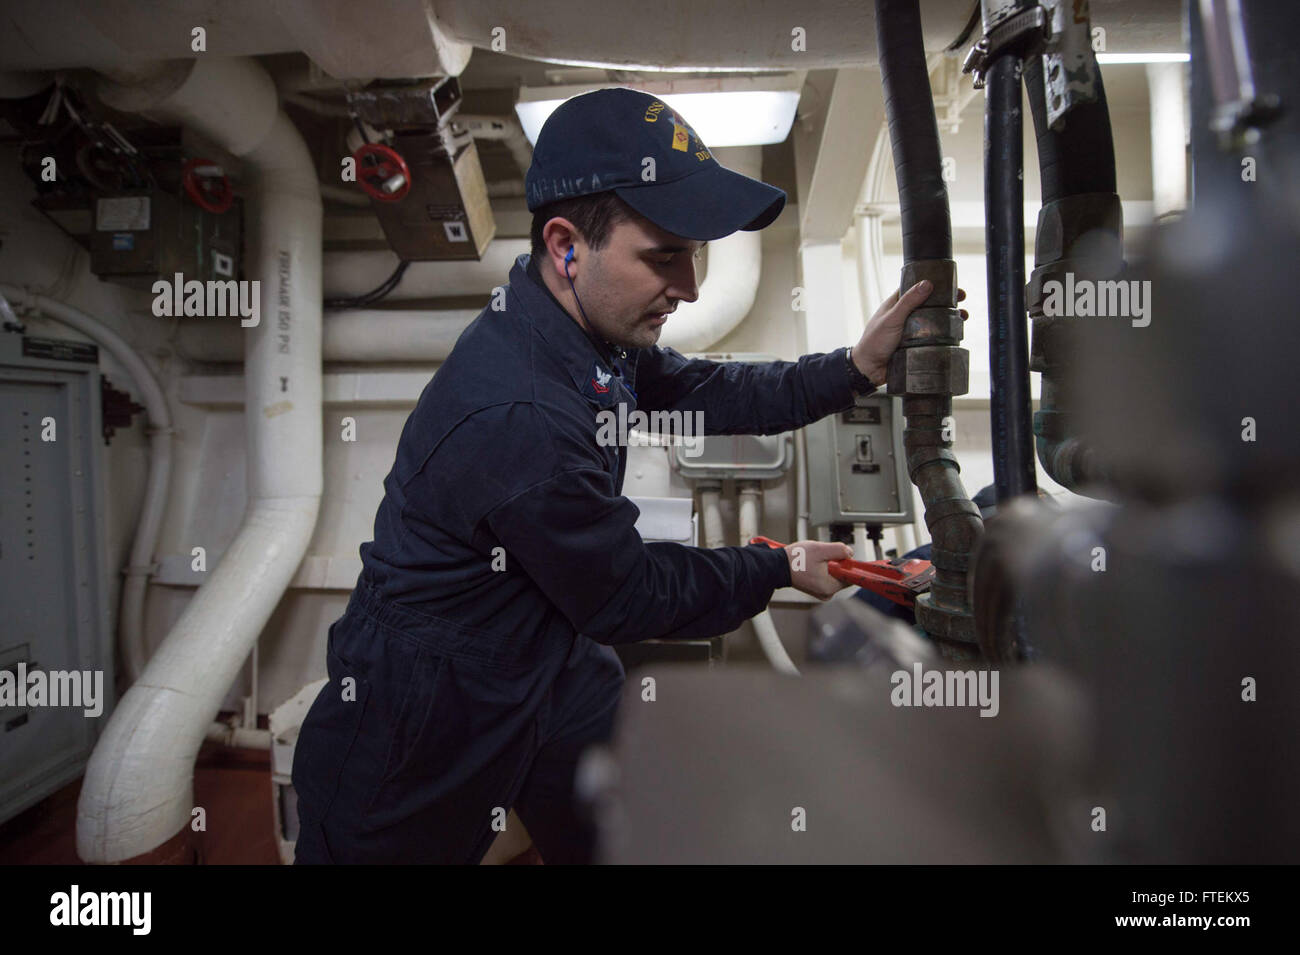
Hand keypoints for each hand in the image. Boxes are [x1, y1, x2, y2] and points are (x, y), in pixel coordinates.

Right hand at [785, 540, 854, 599]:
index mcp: (829, 587)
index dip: (848, 563)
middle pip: (842, 574)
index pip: (850, 576)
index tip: (842, 556)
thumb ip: (840, 550)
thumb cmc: (795, 560)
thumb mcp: (820, 549)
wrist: (777, 566)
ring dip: (828, 564)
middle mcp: (826, 593)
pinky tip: (812, 563)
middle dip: (836, 562)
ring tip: (814, 559)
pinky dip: (822, 568)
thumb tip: (850, 553)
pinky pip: (826, 576)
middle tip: (823, 555)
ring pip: (833, 574)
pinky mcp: (815, 588)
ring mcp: (820, 592)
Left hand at [851, 282, 968, 385]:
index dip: (935, 285)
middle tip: (962, 301)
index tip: (951, 285)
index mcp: (897, 304)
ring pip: (933, 321)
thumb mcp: (892, 319)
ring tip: (963, 318)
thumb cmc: (874, 342)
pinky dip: (944, 336)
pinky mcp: (915, 345)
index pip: (918, 288)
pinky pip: (932, 338)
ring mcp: (911, 331)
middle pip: (930, 305)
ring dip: (949, 319)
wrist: (868, 370)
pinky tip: (956, 335)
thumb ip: (908, 302)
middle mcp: (905, 316)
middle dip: (946, 302)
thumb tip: (927, 283)